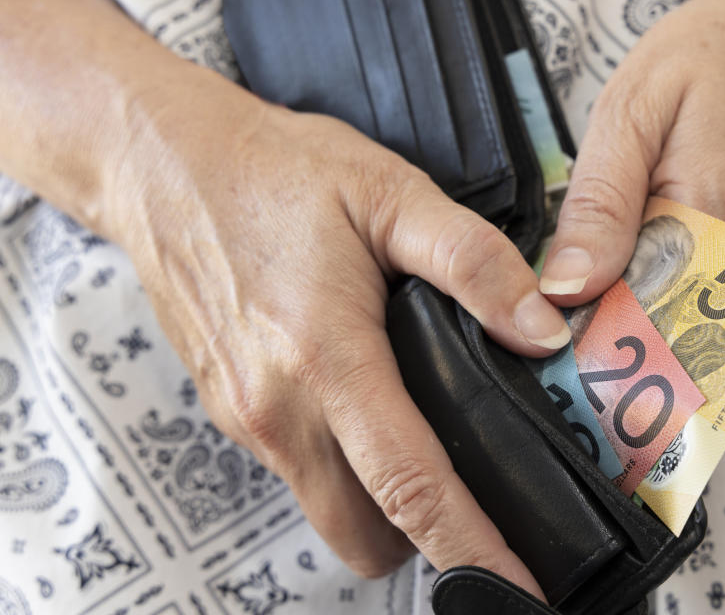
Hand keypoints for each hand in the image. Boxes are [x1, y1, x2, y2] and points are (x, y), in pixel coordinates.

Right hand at [112, 95, 567, 595]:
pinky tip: (368, 406)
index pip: (410, 487)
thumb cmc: (277, 173)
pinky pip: (299, 471)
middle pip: (365, 532)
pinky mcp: (231, 411)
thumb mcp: (390, 193)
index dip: (472, 548)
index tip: (518, 588)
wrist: (167, 166)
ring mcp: (246, 418)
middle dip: (427, 538)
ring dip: (382, 501)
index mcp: (326, 360)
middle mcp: (277, 409)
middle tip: (481, 503)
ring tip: (430, 443)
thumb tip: (541, 331)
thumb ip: (473, 264)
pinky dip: (342, 465)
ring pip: (329, 509)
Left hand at [539, 0, 724, 303]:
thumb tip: (566, 290)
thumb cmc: (706, 65)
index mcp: (711, 218)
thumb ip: (599, 205)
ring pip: (684, 332)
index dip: (583, 327)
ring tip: (618, 262)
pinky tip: (647, 262)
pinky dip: (664, 299)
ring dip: (636, 316)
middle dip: (609, 329)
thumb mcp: (629, 112)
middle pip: (661, 336)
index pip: (633, 316)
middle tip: (581, 288)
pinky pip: (704, 313)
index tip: (553, 320)